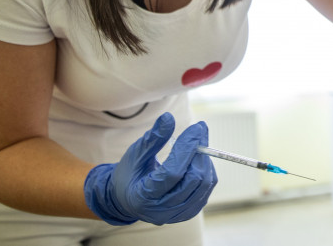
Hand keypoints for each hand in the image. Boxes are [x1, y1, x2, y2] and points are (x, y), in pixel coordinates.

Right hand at [84, 112, 217, 225]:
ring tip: (197, 142)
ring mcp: (176, 214)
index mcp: (143, 197)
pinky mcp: (188, 212)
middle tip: (199, 130)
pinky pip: (205, 190)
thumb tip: (168, 118)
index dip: (186, 148)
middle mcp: (162, 211)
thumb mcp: (135, 154)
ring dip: (204, 160)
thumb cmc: (130, 174)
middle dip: (199, 152)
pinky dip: (206, 171)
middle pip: (193, 180)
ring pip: (204, 185)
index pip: (173, 172)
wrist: (126, 199)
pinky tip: (198, 158)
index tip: (196, 127)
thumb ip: (152, 139)